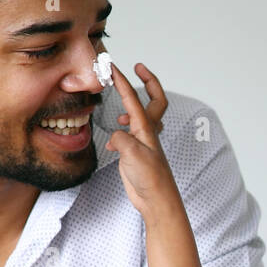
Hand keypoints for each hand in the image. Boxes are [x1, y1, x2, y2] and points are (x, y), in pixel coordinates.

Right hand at [105, 62, 178, 215]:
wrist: (156, 200)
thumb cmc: (150, 179)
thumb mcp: (132, 155)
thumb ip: (121, 139)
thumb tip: (115, 137)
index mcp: (146, 128)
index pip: (133, 98)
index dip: (122, 80)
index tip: (111, 66)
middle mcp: (147, 132)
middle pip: (153, 101)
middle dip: (148, 81)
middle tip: (138, 67)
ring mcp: (142, 143)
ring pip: (142, 118)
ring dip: (133, 107)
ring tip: (120, 111)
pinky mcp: (136, 155)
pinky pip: (129, 136)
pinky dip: (121, 133)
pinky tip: (111, 143)